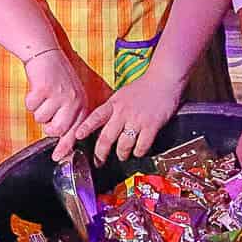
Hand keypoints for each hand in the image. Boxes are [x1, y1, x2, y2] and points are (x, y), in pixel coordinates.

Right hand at [23, 49, 86, 139]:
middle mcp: (73, 101)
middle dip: (47, 126)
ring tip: (43, 94)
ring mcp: (59, 95)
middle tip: (46, 112)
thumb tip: (60, 142)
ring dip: (37, 109)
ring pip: (41, 119)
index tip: (58, 157)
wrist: (46, 53)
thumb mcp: (70, 95)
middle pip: (57, 130)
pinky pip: (31, 106)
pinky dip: (29, 100)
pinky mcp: (44, 89)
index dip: (66, 146)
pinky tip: (36, 88)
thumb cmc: (56, 77)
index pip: (75, 131)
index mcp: (81, 104)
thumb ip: (69, 116)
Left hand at [55, 70, 185, 163]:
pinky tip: (138, 151)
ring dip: (122, 154)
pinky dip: (139, 152)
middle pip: (107, 138)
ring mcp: (137, 120)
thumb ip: (113, 109)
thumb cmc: (144, 88)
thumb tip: (103, 125)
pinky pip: (141, 146)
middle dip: (101, 153)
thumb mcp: (122, 95)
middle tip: (99, 161)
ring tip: (122, 156)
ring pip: (123, 145)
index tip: (77, 137)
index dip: (86, 128)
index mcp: (114, 103)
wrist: (164, 80)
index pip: (96, 117)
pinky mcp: (151, 126)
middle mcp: (123, 112)